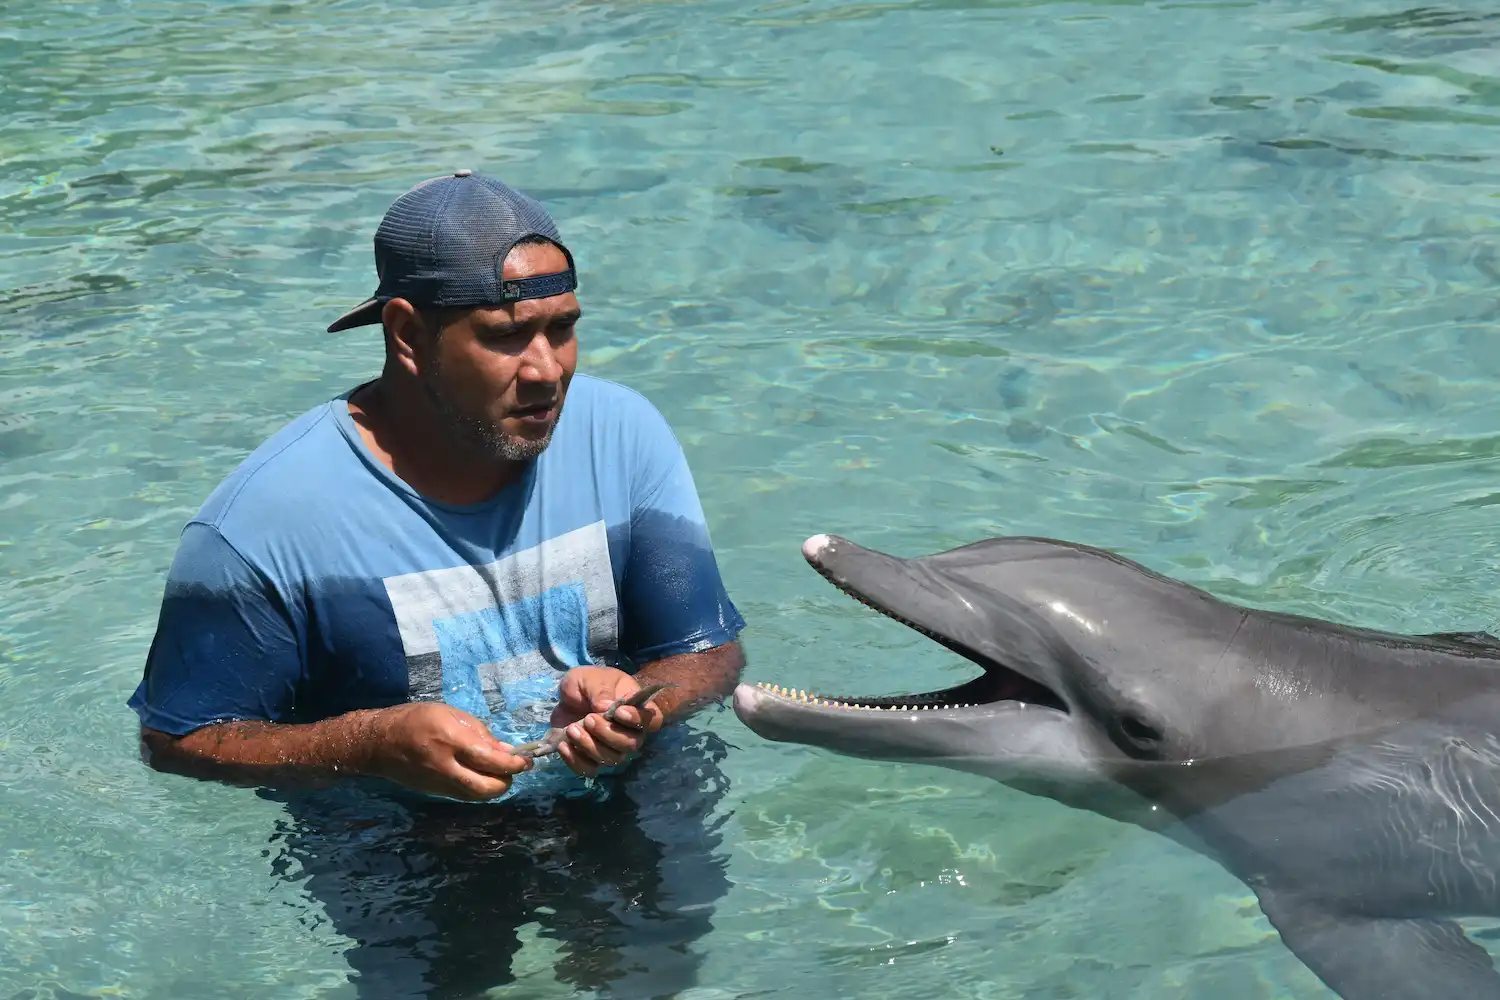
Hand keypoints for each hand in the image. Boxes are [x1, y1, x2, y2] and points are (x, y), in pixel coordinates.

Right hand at [363, 702, 531, 800]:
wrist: (379, 743)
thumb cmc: (416, 719)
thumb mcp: (450, 714)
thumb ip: (480, 733)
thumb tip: (505, 751)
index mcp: (451, 740)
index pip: (491, 760)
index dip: (514, 764)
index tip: (526, 760)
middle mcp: (447, 766)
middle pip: (487, 787)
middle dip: (508, 781)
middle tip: (515, 769)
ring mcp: (440, 783)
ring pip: (477, 796)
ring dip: (495, 788)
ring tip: (500, 773)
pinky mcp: (435, 793)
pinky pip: (465, 795)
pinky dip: (479, 789)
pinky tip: (481, 776)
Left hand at [549, 666, 665, 776]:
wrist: (567, 696)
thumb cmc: (587, 682)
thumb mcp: (589, 678)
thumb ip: (600, 690)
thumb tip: (605, 707)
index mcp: (636, 708)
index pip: (651, 720)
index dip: (637, 719)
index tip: (617, 712)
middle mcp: (629, 732)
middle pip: (631, 744)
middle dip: (608, 734)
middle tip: (588, 719)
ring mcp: (611, 748)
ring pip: (611, 759)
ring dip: (590, 746)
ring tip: (571, 729)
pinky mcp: (591, 758)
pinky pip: (589, 769)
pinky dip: (575, 760)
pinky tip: (564, 745)